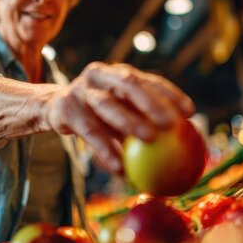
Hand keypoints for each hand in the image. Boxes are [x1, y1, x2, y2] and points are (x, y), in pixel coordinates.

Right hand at [44, 62, 194, 172]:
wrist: (53, 109)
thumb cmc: (96, 114)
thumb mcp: (120, 113)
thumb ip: (144, 121)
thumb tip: (181, 144)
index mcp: (118, 74)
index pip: (148, 79)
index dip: (170, 93)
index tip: (189, 112)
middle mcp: (100, 75)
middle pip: (129, 84)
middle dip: (152, 101)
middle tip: (172, 123)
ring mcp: (80, 89)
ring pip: (107, 104)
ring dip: (129, 121)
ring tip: (150, 139)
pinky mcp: (65, 108)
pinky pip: (89, 131)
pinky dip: (105, 149)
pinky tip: (120, 168)